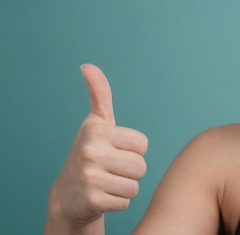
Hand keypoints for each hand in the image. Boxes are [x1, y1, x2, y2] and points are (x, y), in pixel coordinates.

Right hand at [49, 64, 148, 224]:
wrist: (68, 194)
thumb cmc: (90, 152)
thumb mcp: (96, 122)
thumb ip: (99, 94)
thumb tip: (88, 66)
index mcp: (96, 130)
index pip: (142, 144)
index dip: (133, 149)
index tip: (115, 150)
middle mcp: (90, 151)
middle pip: (141, 166)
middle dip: (131, 170)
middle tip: (111, 169)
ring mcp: (89, 177)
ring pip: (135, 185)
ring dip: (126, 186)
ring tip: (108, 181)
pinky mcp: (91, 200)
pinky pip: (126, 201)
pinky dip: (118, 201)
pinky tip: (103, 195)